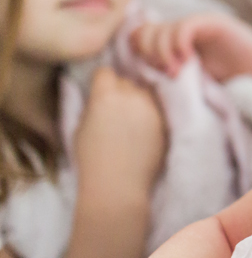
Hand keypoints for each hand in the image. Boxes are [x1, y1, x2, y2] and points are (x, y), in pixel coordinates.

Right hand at [74, 67, 166, 189]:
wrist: (118, 185)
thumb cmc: (92, 159)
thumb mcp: (81, 126)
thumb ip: (93, 104)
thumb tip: (100, 94)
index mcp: (105, 95)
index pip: (105, 72)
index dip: (102, 83)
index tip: (100, 94)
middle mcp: (131, 97)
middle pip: (126, 81)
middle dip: (120, 91)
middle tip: (115, 111)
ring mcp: (151, 109)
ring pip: (145, 93)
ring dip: (138, 101)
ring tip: (131, 122)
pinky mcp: (165, 122)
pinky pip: (156, 109)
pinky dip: (150, 115)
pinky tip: (142, 132)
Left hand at [131, 13, 251, 81]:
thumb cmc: (231, 78)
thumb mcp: (192, 79)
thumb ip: (171, 73)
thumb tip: (142, 78)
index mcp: (175, 41)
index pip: (140, 36)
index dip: (140, 54)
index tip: (153, 74)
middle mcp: (182, 29)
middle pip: (146, 32)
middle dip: (150, 55)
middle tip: (168, 74)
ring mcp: (197, 23)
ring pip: (162, 29)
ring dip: (164, 53)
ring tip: (178, 72)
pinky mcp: (212, 22)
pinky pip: (184, 27)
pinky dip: (179, 44)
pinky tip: (188, 60)